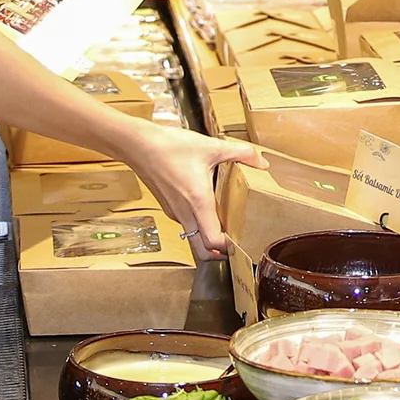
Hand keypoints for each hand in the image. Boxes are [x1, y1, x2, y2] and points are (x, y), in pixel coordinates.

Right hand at [118, 120, 265, 259]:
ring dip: (207, 239)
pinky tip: (206, 207)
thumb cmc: (170, 146)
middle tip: (234, 246)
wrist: (138, 144)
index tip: (243, 244)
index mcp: (198, 203)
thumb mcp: (211, 146)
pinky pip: (185, 224)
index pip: (213, 242)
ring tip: (224, 226)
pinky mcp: (167, 206)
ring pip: (192, 238)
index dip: (229, 249)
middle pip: (201, 251)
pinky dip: (197, 224)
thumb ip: (241, 153)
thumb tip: (262, 161)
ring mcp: (174, 212)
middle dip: (218, 255)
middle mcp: (185, 213)